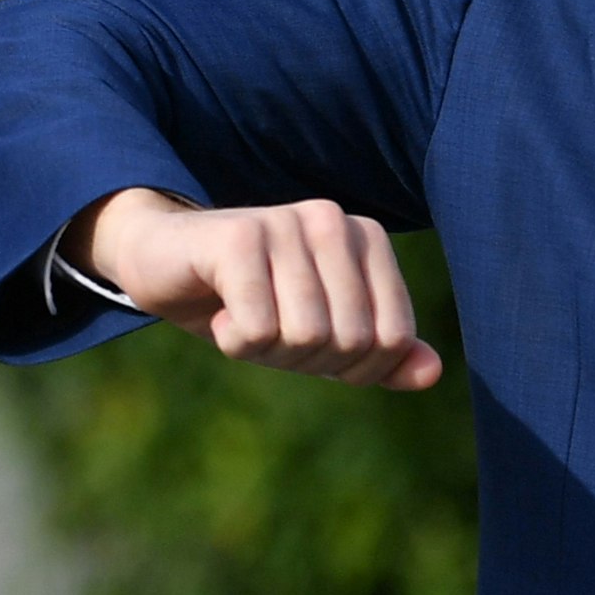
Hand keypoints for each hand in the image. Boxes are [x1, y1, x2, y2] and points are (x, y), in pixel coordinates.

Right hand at [67, 187, 444, 387]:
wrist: (162, 260)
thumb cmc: (250, 299)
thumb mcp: (319, 332)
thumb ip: (379, 354)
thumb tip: (432, 373)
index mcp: (365, 239)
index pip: (393, 338)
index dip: (353, 369)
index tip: (311, 348)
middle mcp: (333, 221)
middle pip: (349, 341)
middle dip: (304, 360)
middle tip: (267, 332)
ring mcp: (286, 222)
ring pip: (305, 336)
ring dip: (266, 351)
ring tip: (244, 319)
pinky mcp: (239, 237)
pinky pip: (258, 329)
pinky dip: (235, 341)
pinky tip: (220, 311)